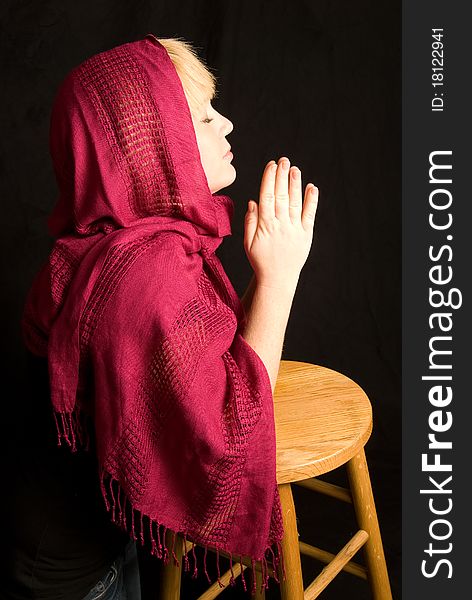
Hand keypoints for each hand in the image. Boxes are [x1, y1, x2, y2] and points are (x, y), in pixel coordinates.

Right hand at [244, 157, 318, 289]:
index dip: (269, 179)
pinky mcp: (306, 235)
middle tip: (284, 160)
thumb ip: (250, 221)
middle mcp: (280, 225)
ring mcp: (294, 229)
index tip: (271, 165)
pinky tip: (312, 188)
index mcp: (265, 225)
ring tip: (295, 169)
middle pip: (281, 196)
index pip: (266, 197)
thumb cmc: (261, 260)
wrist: (277, 279)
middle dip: (282, 176)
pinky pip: (309, 215)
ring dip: (295, 185)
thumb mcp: (248, 242)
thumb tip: (252, 201)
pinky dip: (311, 201)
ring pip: (295, 202)